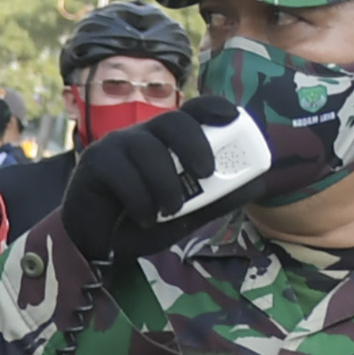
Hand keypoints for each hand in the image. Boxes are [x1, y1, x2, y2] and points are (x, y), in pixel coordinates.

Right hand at [58, 106, 221, 264]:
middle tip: (205, 172)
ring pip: (148, 149)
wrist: (98, 247)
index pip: (192, 111)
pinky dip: (139, 198)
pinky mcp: (94, 162)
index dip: (213, 107)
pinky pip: (123, 172)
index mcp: (167, 142)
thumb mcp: (186, 215)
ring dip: (165, 183)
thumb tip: (258, 184)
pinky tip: (144, 216)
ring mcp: (117, 145)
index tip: (232, 116)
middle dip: (194, 144)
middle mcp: (143, 136)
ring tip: (169, 210)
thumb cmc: (141, 223)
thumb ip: (218, 199)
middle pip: (173, 122)